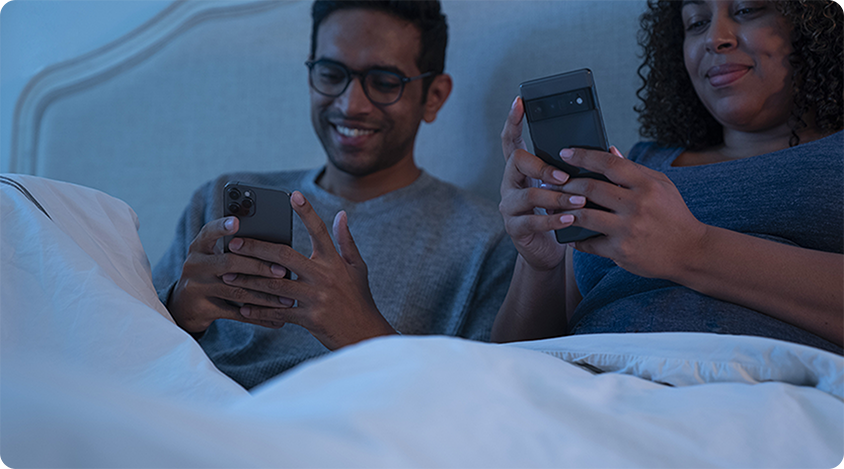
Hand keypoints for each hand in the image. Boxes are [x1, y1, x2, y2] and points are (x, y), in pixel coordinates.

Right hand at [168, 217, 292, 333]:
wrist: (185, 305)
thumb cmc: (211, 273)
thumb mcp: (214, 256)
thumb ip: (236, 250)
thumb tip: (275, 245)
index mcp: (199, 246)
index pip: (209, 232)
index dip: (222, 227)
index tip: (236, 222)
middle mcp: (195, 265)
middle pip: (230, 263)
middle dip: (259, 267)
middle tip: (282, 271)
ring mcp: (197, 288)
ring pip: (237, 291)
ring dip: (266, 296)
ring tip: (288, 299)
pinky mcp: (203, 309)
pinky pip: (236, 314)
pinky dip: (259, 317)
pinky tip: (277, 319)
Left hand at [220, 191, 395, 349]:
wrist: (366, 334)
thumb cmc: (359, 298)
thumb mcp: (357, 267)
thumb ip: (346, 241)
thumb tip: (341, 214)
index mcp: (334, 262)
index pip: (319, 231)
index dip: (307, 212)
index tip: (293, 195)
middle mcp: (324, 277)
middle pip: (284, 257)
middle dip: (256, 248)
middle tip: (235, 243)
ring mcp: (316, 298)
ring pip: (275, 286)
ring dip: (249, 281)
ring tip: (228, 276)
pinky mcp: (309, 319)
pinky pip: (279, 313)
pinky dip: (260, 311)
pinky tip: (243, 308)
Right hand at [498, 97, 584, 270]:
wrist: (547, 250)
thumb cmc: (561, 213)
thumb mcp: (567, 188)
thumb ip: (578, 169)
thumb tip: (609, 150)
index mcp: (522, 168)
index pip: (511, 139)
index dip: (513, 121)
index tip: (520, 102)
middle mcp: (510, 183)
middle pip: (517, 161)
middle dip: (542, 167)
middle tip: (565, 176)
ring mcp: (509, 206)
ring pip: (528, 194)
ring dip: (556, 197)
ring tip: (578, 202)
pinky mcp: (515, 228)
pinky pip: (532, 221)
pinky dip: (553, 219)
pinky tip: (570, 219)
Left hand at [558, 147, 708, 279]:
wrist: (691, 251)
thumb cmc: (674, 215)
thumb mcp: (661, 186)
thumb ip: (634, 169)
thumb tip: (609, 151)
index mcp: (646, 185)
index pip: (608, 163)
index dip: (583, 156)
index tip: (564, 153)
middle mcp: (636, 205)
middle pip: (590, 188)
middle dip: (566, 184)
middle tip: (551, 182)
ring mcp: (627, 230)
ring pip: (584, 216)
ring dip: (564, 210)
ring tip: (553, 206)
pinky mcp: (621, 251)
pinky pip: (589, 243)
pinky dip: (576, 238)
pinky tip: (568, 233)